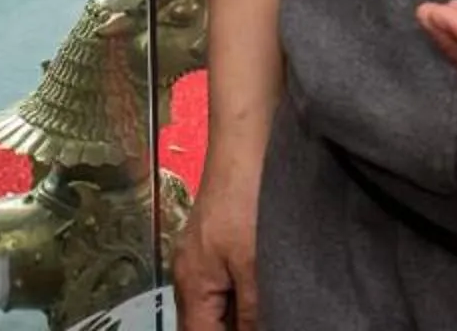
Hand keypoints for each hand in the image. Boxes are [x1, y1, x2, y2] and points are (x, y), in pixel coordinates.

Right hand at [174, 158, 261, 330]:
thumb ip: (252, 309)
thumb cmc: (246, 199)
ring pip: (214, 305)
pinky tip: (263, 294)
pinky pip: (222, 284)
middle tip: (266, 323)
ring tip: (268, 314)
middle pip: (203, 324)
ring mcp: (199, 257)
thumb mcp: (253, 262)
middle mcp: (188, 275)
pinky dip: (239, 297)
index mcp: (192, 286)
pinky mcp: (214, 241)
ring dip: (236, 317)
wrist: (245, 144)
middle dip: (230, 330)